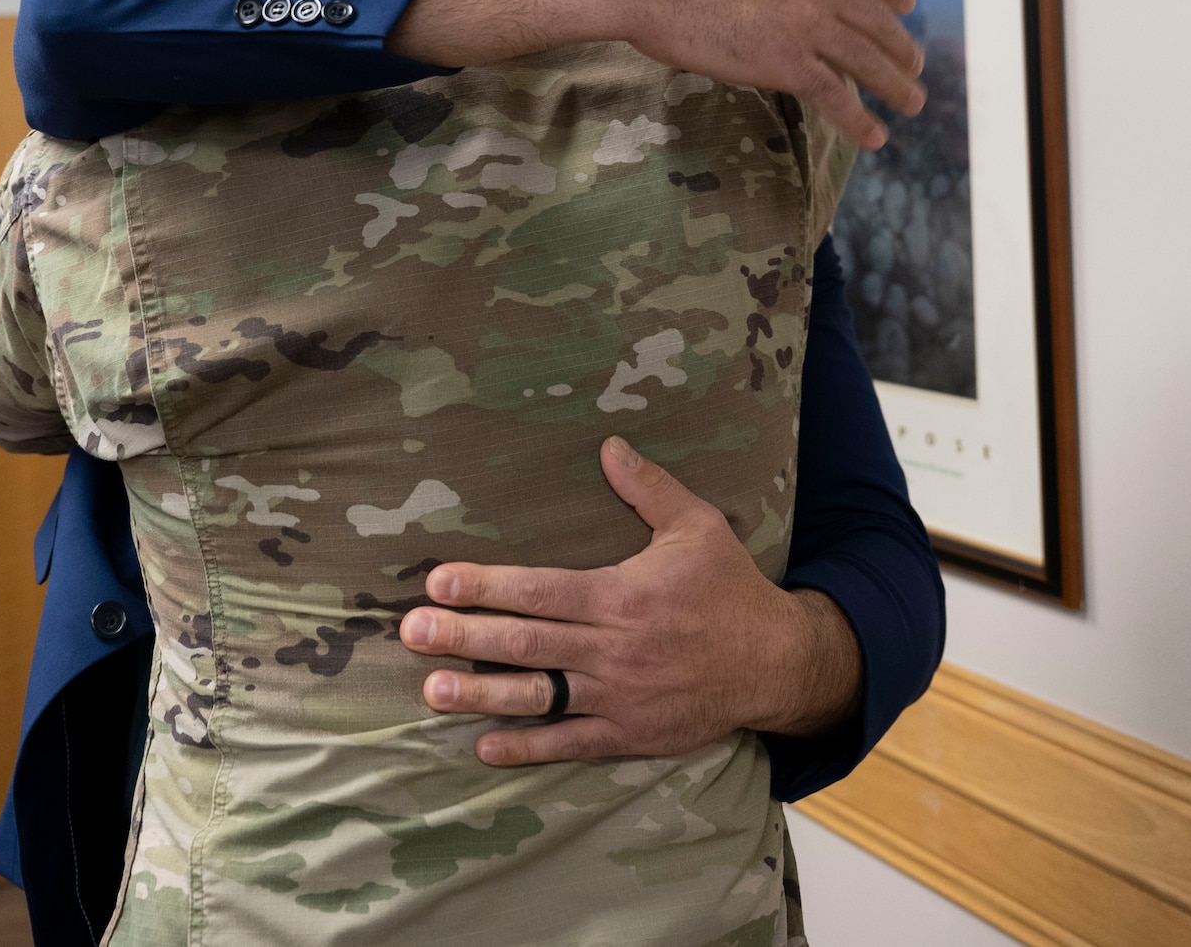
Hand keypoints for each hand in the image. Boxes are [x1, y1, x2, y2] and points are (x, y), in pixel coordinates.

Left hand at [399, 436, 861, 765]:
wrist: (778, 663)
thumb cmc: (732, 589)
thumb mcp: (697, 527)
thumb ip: (648, 488)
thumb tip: (608, 444)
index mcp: (621, 595)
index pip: (539, 590)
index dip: (485, 586)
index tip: (437, 582)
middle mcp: (613, 648)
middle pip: (526, 642)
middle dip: (464, 637)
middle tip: (411, 633)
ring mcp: (620, 696)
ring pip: (540, 695)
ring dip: (482, 693)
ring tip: (433, 689)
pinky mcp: (631, 733)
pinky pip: (571, 742)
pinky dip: (528, 747)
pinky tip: (484, 744)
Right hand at [623, 0, 923, 149]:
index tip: (906, 7)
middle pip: (876, 20)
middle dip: (900, 46)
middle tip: (914, 65)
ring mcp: (805, 25)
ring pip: (867, 60)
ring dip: (895, 85)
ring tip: (911, 102)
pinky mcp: (784, 63)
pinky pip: (834, 96)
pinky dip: (860, 120)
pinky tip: (875, 136)